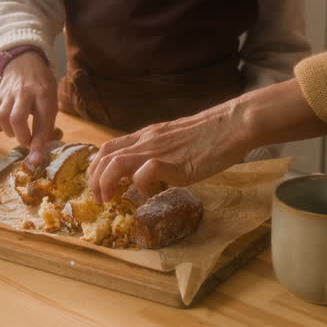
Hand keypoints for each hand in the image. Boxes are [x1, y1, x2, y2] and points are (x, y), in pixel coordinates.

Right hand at [0, 51, 56, 164]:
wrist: (24, 62)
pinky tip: (5, 126)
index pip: (42, 120)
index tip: (36, 159)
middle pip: (17, 119)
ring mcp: (8, 93)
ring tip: (18, 131)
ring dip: (10, 132)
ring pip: (2, 118)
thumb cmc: (41, 86)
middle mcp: (25, 92)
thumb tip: (41, 151)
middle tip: (27, 141)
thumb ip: (47, 124)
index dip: (39, 142)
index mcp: (44, 94)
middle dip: (22, 137)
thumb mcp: (51, 101)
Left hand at [88, 99, 252, 202]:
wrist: (232, 125)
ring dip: (106, 184)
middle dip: (95, 181)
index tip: (97, 186)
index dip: (96, 168)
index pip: (109, 148)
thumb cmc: (210, 134)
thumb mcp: (175, 139)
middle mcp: (147, 142)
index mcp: (146, 136)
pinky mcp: (175, 164)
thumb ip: (160, 152)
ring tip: (109, 201)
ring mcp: (159, 152)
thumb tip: (151, 172)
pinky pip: (146, 172)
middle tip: (99, 199)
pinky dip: (139, 185)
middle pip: (106, 158)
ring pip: (117, 163)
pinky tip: (146, 195)